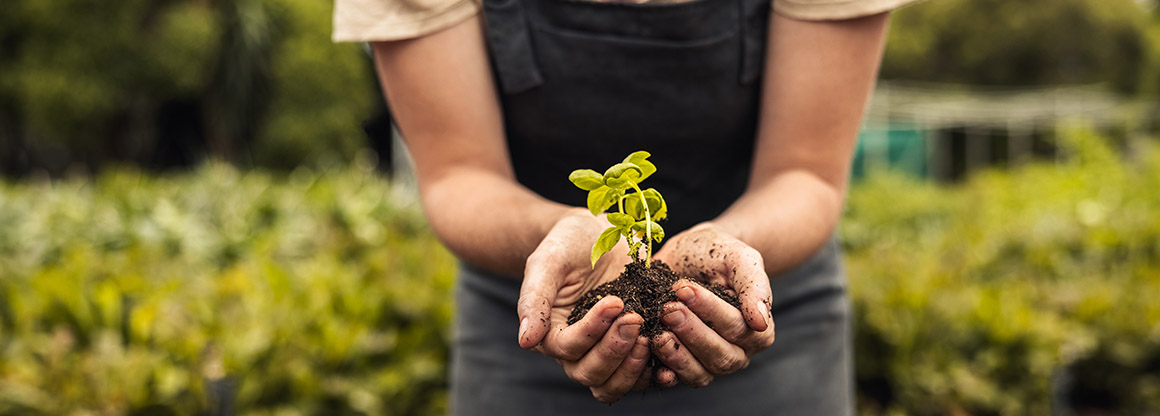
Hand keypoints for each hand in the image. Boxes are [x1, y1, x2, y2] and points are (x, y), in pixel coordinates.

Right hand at [517, 210, 652, 402]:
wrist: (598, 234)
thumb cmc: (567, 243)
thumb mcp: (547, 261)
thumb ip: (534, 298)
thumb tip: (526, 341)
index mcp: (550, 332)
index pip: (567, 348)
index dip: (591, 331)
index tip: (614, 301)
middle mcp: (576, 350)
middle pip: (590, 374)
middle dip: (614, 350)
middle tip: (634, 318)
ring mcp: (605, 352)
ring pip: (613, 384)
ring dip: (632, 367)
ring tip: (651, 336)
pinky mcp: (632, 348)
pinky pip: (641, 375)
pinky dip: (654, 370)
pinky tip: (668, 348)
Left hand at [649, 223, 774, 387]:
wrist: (689, 254)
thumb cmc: (718, 254)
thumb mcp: (739, 258)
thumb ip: (754, 285)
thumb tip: (760, 321)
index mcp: (758, 330)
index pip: (738, 328)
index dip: (710, 311)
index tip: (684, 289)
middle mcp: (737, 352)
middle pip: (720, 355)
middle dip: (691, 332)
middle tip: (668, 309)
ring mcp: (709, 363)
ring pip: (699, 373)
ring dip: (676, 354)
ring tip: (656, 333)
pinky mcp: (682, 366)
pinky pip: (676, 379)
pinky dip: (662, 371)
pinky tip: (649, 354)